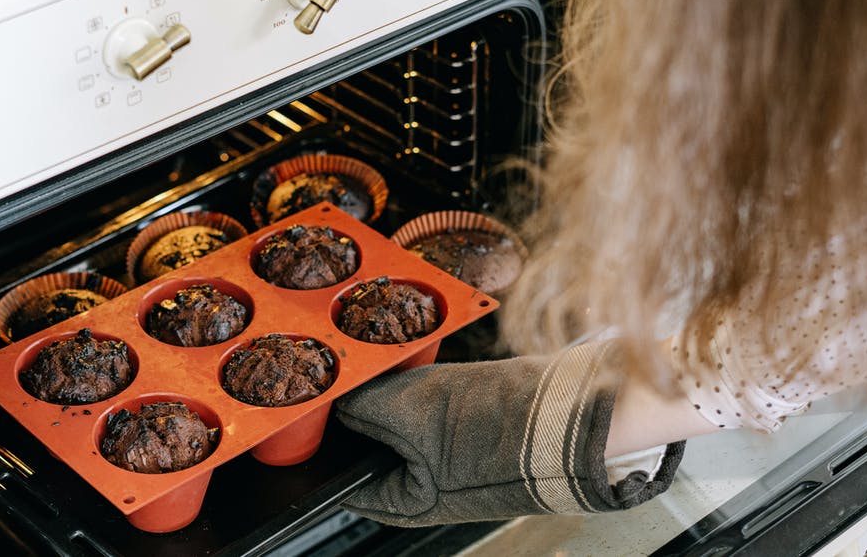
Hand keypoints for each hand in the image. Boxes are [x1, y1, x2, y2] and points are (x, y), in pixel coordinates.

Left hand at [334, 341, 684, 526]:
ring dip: (383, 390)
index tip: (302, 403)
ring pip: (391, 419)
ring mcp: (439, 456)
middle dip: (350, 408)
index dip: (315, 438)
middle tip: (337, 371)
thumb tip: (333, 397)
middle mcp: (416, 485)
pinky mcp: (459, 429)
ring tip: (377, 364)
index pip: (336, 475)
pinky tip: (409, 364)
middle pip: (362, 443)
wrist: (564, 414)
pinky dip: (411, 383)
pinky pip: (420, 404)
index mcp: (398, 502)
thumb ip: (361, 404)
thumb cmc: (497, 431)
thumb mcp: (412, 410)